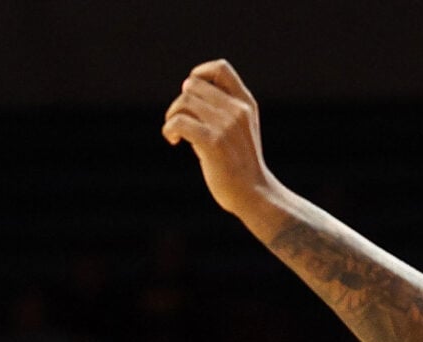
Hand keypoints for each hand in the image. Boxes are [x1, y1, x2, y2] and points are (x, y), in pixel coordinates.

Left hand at [162, 61, 282, 226]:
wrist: (253, 194)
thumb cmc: (239, 164)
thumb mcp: (239, 129)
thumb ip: (221, 109)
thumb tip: (186, 91)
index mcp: (246, 103)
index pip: (220, 68)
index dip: (199, 74)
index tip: (191, 94)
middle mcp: (237, 109)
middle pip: (193, 85)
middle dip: (179, 102)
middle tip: (178, 122)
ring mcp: (227, 125)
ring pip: (183, 102)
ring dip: (171, 116)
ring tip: (174, 134)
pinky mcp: (214, 142)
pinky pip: (179, 122)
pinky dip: (169, 129)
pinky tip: (173, 140)